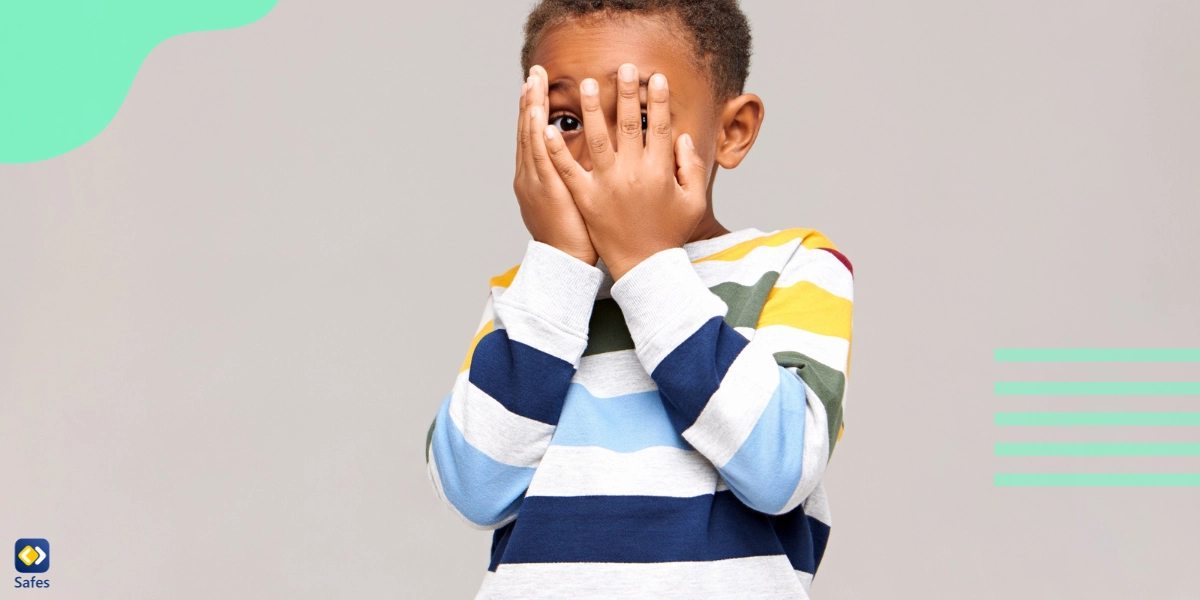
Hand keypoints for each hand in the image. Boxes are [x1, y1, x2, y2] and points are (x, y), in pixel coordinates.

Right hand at [512, 65, 597, 265]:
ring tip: (532, 82)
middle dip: (529, 99)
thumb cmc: (575, 233)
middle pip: (527, 129)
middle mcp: (530, 175)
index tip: (537, 85)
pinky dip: (536, 135)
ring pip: (530, 138)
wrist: (565, 263)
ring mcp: (534, 182)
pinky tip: (537, 115)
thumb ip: (574, 173)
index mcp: (536, 176)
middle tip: (533, 72)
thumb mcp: (571, 197)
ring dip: (531, 108)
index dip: (533, 108)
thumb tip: (589, 153)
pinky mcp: (546, 191)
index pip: (534, 135)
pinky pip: (540, 158)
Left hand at [540, 63, 707, 279]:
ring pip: (597, 139)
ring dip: (592, 109)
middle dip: (625, 93)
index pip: (659, 126)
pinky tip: (548, 128)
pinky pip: (568, 169)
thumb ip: (691, 166)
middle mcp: (633, 173)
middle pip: (629, 124)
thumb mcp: (694, 201)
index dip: (658, 100)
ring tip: (587, 84)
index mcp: (659, 171)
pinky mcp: (586, 199)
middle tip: (622, 68)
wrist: (646, 267)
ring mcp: (607, 185)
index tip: (655, 78)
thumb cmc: (670, 234)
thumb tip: (681, 136)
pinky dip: (557, 149)